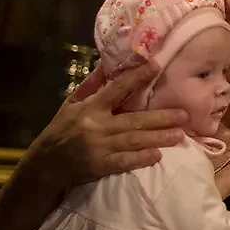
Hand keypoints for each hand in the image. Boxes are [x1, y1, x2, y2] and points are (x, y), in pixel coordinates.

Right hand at [26, 60, 186, 186]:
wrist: (44, 164)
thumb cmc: (62, 130)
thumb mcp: (71, 104)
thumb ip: (91, 85)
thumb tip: (106, 63)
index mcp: (90, 107)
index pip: (116, 88)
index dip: (136, 77)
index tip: (155, 66)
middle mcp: (96, 126)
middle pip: (133, 120)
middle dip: (161, 117)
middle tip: (184, 114)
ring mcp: (99, 147)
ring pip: (134, 141)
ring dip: (158, 137)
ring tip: (180, 135)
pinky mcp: (99, 166)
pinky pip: (123, 162)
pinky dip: (140, 159)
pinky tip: (157, 156)